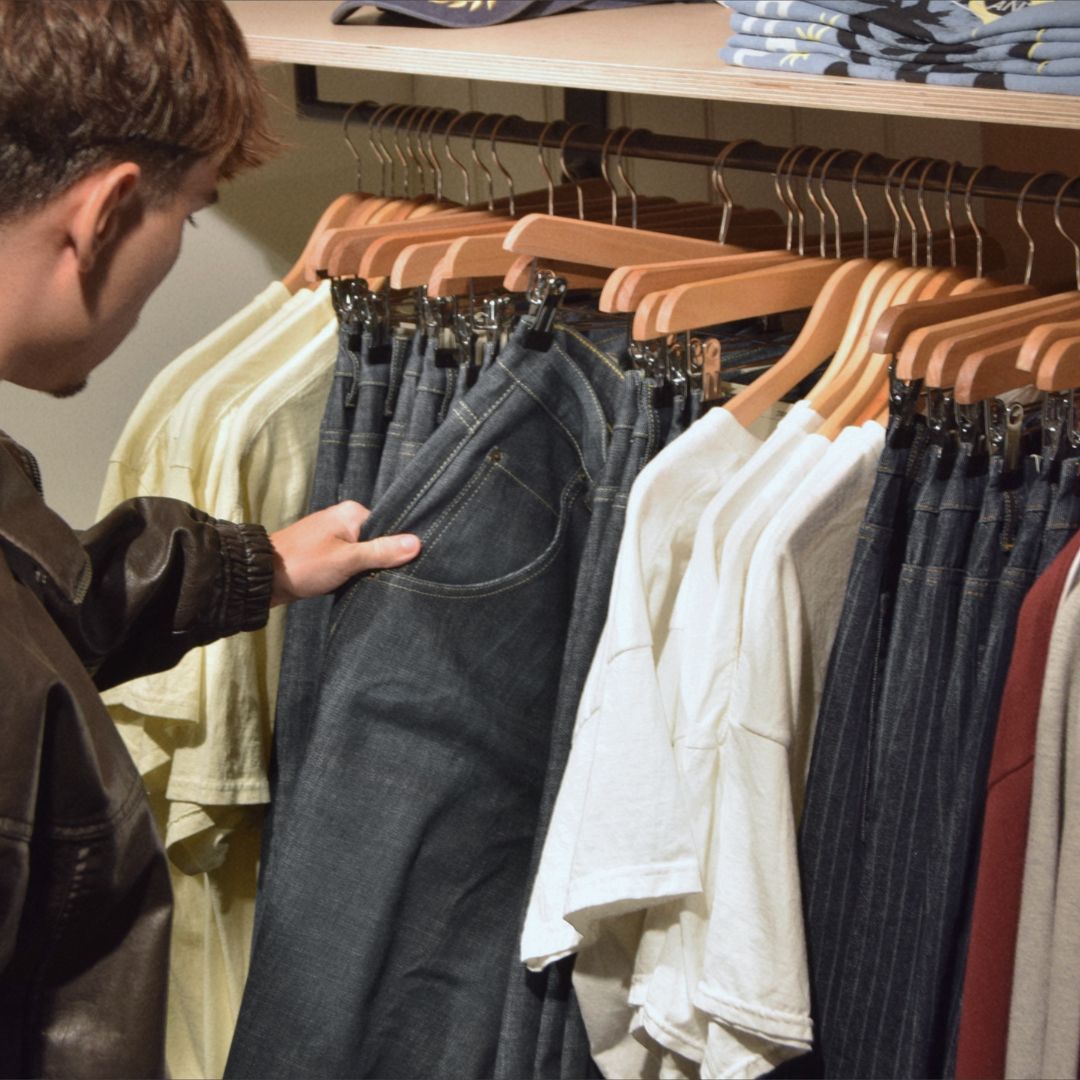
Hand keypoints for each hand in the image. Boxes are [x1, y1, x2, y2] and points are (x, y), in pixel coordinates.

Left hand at [268, 501, 419, 606]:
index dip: (399, 547)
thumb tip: (417, 543)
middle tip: (396, 579)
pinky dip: (355, 571)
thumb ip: (382, 551)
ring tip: (379, 583)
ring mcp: (333, 535)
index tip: (410, 566)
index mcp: (352, 512)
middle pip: (377, 539)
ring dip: (368, 568)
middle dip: (384, 559)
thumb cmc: (305, 564)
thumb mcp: (348, 560)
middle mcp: (343, 518)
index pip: (390, 527)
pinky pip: (350, 559)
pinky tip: (360, 583)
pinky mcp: (325, 551)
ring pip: (364, 552)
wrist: (263, 577)